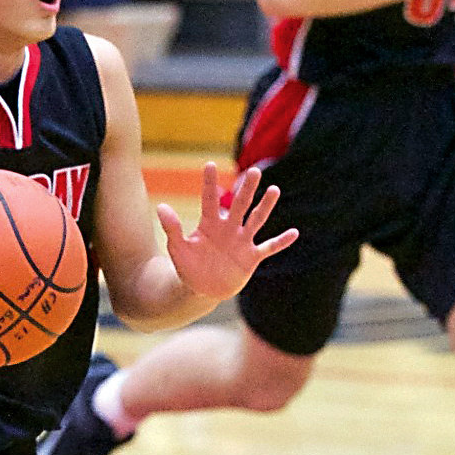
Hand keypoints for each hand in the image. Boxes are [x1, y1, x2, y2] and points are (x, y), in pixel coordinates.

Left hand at [158, 163, 297, 301]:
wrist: (201, 290)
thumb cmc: (188, 267)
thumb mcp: (178, 249)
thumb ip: (172, 228)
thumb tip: (160, 207)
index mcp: (209, 224)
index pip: (208, 199)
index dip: (208, 183)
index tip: (208, 164)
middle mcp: (229, 228)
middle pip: (240, 205)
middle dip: (247, 189)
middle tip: (254, 171)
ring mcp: (242, 241)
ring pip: (256, 220)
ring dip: (265, 206)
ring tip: (274, 190)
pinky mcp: (251, 257)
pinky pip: (268, 247)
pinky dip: (280, 242)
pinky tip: (294, 233)